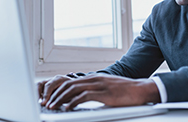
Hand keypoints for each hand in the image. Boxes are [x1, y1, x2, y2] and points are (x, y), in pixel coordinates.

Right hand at [37, 75, 72, 105]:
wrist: (74, 84)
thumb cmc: (73, 88)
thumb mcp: (72, 91)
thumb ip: (67, 96)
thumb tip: (62, 103)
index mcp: (60, 79)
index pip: (51, 84)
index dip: (47, 94)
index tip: (45, 102)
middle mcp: (53, 79)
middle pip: (44, 84)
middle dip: (41, 95)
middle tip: (41, 103)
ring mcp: (48, 81)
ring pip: (39, 85)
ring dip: (37, 94)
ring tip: (38, 102)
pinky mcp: (45, 85)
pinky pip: (38, 88)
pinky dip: (37, 94)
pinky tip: (38, 101)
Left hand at [44, 74, 160, 109]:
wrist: (139, 90)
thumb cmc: (125, 91)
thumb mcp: (107, 88)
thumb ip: (95, 91)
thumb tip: (83, 98)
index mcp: (94, 78)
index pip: (72, 82)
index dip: (59, 90)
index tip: (52, 98)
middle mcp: (94, 79)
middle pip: (69, 84)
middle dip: (56, 95)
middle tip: (47, 104)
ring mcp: (98, 85)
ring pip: (73, 90)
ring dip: (60, 99)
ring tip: (53, 107)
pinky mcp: (103, 93)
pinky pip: (83, 97)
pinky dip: (73, 103)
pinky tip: (67, 108)